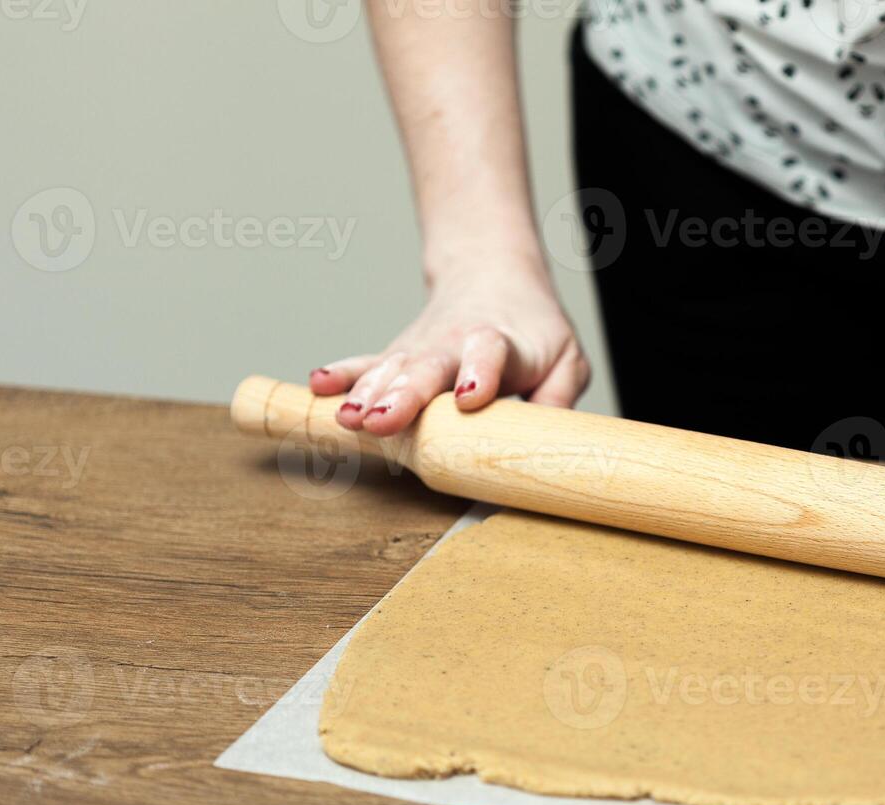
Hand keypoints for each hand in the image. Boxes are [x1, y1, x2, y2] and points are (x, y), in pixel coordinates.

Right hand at [308, 253, 589, 434]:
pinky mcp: (398, 357)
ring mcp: (420, 350)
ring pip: (391, 369)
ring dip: (367, 393)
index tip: (470, 398)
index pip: (489, 353)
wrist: (493, 277)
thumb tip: (551, 448)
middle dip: (404, 395)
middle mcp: (453, 343)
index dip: (479, 374)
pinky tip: (318, 387)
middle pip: (427, 367)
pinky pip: (366, 364)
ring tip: (349, 419)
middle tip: (382, 420)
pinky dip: (341, 375)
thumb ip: (560, 398)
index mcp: (500, 342)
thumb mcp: (566, 359)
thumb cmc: (534, 329)